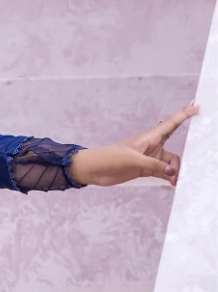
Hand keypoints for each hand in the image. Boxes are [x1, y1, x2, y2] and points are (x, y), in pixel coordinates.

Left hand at [67, 101, 199, 187]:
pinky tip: (173, 184)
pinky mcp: (145, 169)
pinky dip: (168, 178)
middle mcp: (152, 146)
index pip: (170, 124)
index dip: (184, 114)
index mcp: (149, 137)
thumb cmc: (110, 158)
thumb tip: (172, 172)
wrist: (94, 170)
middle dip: (184, 156)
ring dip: (174, 172)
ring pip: (170, 164)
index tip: (197, 107)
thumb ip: (153, 165)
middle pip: (175, 148)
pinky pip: (163, 172)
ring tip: (175, 182)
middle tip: (191, 165)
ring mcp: (149, 158)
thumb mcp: (133, 160)